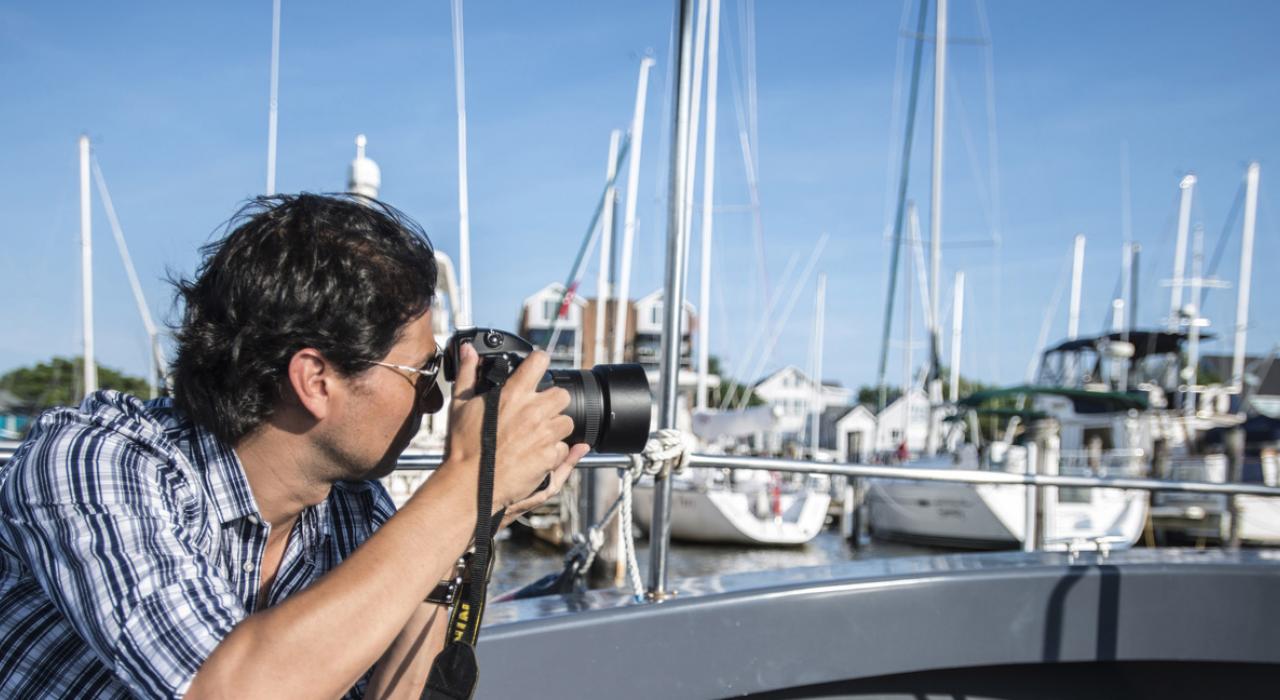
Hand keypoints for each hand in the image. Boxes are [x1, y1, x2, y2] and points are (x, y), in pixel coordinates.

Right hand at [440, 343, 588, 512]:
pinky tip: (536, 455)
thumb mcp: (460, 405)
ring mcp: (544, 435)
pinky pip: (562, 449)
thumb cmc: (463, 446)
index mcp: (514, 394)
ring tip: (537, 436)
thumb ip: (468, 374)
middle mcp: (534, 411)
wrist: (470, 484)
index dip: (540, 363)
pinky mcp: (549, 457)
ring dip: (556, 428)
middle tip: (539, 411)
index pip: (540, 361)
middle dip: (553, 402)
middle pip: (562, 395)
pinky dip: (553, 452)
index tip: (538, 368)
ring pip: (567, 423)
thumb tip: (468, 351)